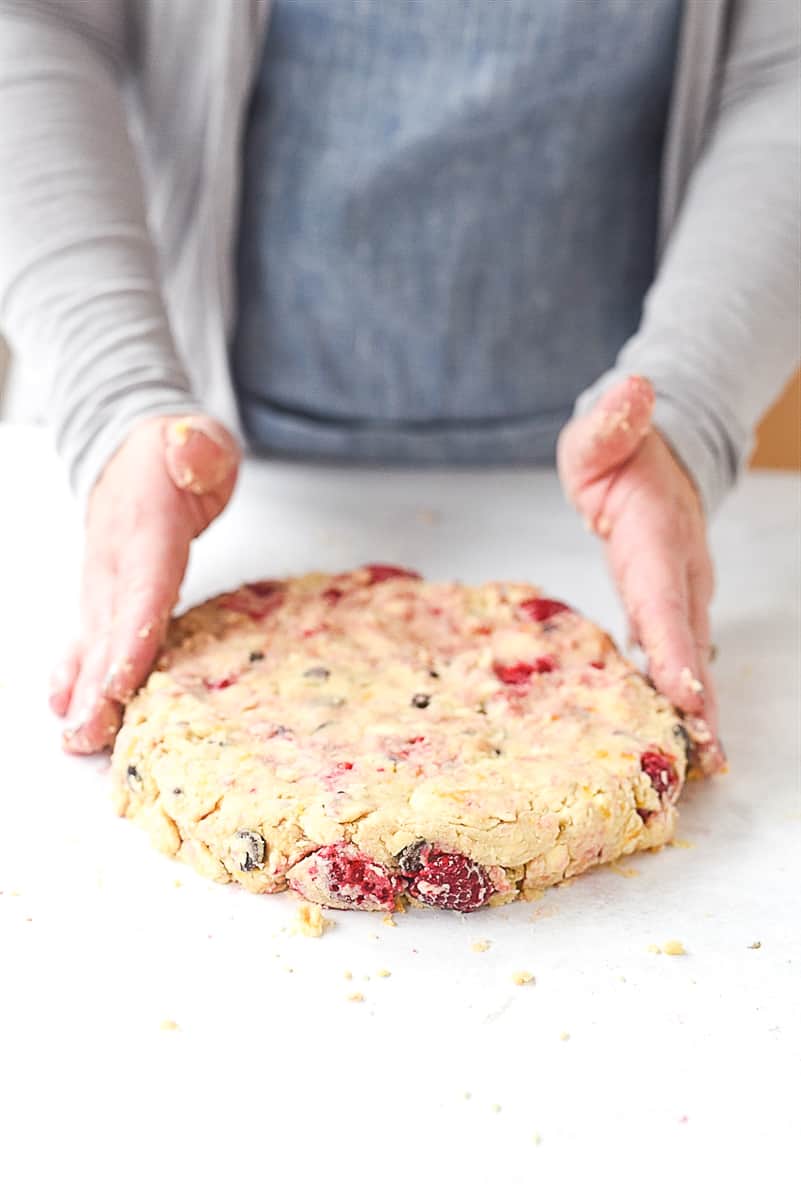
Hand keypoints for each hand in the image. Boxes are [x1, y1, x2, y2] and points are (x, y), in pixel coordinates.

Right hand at [50, 414, 239, 753]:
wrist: (134, 450)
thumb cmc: (179, 456)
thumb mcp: (202, 440)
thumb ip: (199, 449)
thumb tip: (189, 449)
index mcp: (147, 527)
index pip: (142, 588)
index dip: (130, 637)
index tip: (120, 682)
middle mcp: (116, 559)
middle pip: (108, 628)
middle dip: (97, 684)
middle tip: (90, 734)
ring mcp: (104, 578)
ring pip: (93, 640)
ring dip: (84, 691)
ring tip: (77, 737)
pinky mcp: (104, 594)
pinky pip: (88, 637)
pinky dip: (75, 673)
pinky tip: (63, 707)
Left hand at [558, 376, 723, 765]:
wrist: (653, 459)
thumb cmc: (616, 452)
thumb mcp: (601, 432)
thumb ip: (612, 421)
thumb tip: (633, 389)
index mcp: (657, 535)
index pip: (666, 594)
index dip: (675, 642)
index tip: (684, 690)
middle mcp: (679, 570)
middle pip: (690, 639)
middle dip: (701, 698)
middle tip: (707, 755)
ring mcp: (680, 590)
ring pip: (692, 653)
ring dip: (699, 707)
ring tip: (705, 763)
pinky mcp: (671, 604)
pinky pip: (678, 652)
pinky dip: (683, 693)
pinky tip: (682, 734)